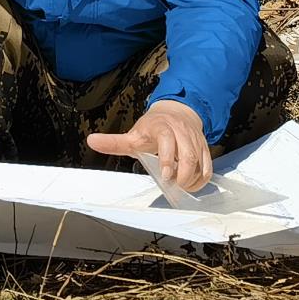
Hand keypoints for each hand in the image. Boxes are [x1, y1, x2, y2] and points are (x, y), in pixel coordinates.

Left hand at [87, 100, 211, 189]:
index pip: (167, 139)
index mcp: (161, 127)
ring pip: (199, 162)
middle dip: (182, 175)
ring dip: (191, 179)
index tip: (165, 175)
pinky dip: (201, 179)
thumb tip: (91, 140)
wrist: (177, 113)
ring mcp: (194, 139)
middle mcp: (180, 131)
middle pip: (187, 154)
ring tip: (181, 186)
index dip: (167, 157)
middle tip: (173, 185)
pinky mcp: (204, 147)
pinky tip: (191, 184)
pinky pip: (208, 166)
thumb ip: (114, 142)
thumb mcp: (133, 134)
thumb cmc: (152, 129)